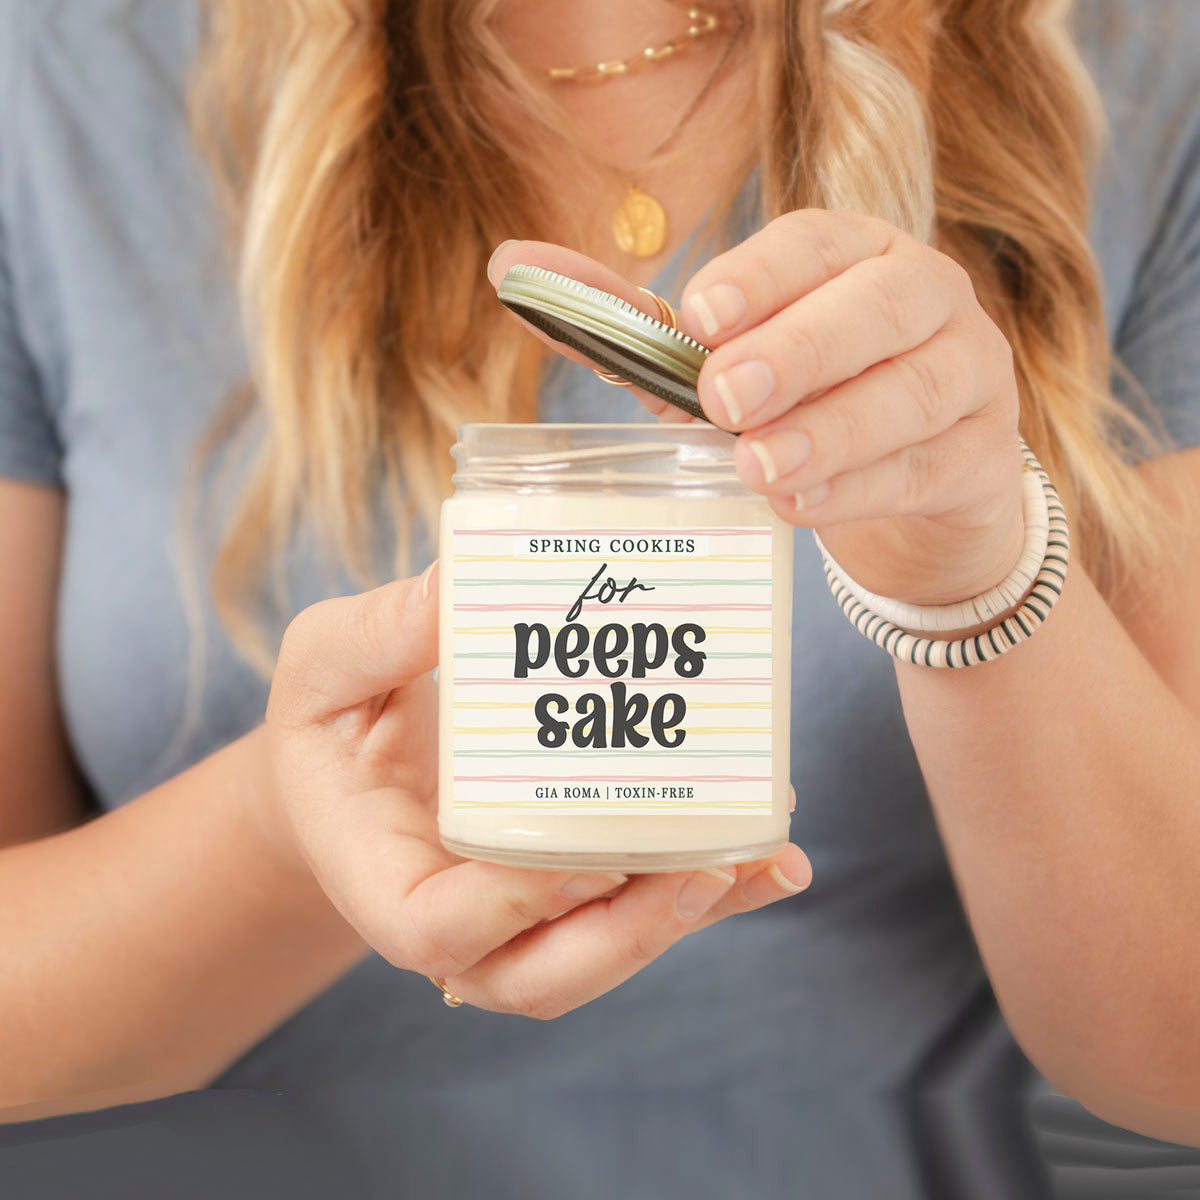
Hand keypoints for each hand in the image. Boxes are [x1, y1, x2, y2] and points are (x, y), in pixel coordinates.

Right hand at [261, 564, 811, 1018]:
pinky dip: (711, 897)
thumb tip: (455, 587)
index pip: (436, 933)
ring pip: (605, 953)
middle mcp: (457, 923)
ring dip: (690, 916)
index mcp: (383, 879)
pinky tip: (774, 860)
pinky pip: (640, 913)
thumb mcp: (323, 667)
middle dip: (630, 934)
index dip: (511, 910)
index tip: (579, 859)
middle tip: (701, 866)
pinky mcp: (571, 895)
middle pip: (543, 973)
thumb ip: (374, 638)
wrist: (357, 764)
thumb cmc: (331, 723)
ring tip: (763, 856)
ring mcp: (518, 920)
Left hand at [488, 211, 1026, 610]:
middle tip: (725, 398)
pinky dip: (862, 490)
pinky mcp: (984, 457)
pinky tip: (802, 507)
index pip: (818, 242)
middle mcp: (925, 299)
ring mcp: (971, 375)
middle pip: (880, 307)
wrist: (914, 484)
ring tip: (760, 468)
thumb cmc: (802, 405)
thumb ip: (631, 326)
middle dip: (800, 349)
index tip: (699, 318)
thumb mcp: (721, 364)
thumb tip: (509, 266)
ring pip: (916, 391)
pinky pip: (929, 468)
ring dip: (833, 430)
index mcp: (856, 256)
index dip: (761, 276)